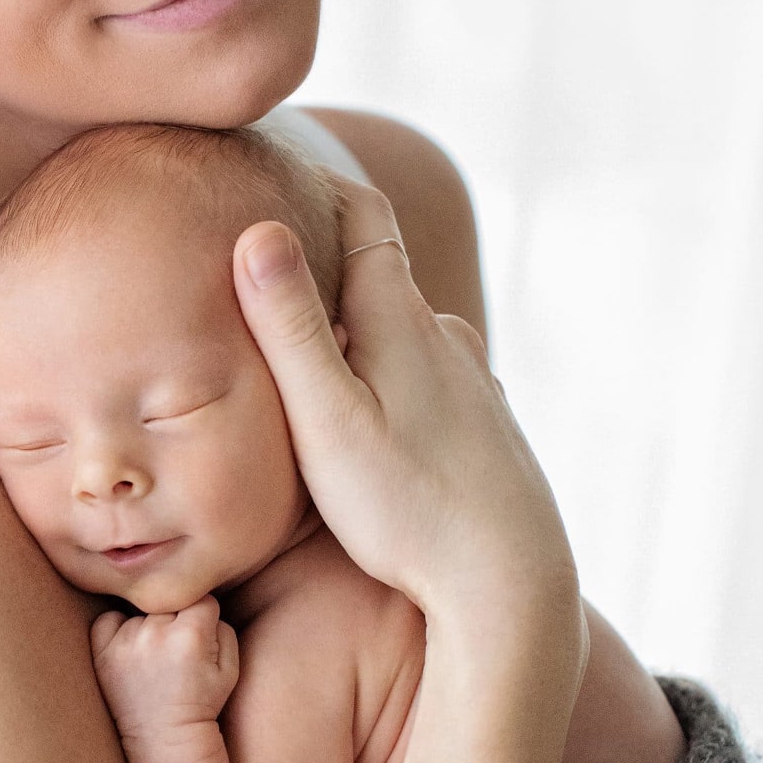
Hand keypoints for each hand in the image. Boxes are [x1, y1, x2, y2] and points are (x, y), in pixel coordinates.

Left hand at [90, 595, 238, 741]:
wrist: (165, 738)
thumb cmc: (202, 703)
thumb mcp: (231, 667)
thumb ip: (222, 626)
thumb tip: (202, 603)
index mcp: (191, 635)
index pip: (202, 600)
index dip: (205, 618)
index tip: (201, 639)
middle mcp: (156, 633)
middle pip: (169, 604)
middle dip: (176, 621)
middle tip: (177, 651)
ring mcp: (126, 643)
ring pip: (141, 612)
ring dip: (148, 626)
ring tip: (155, 658)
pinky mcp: (103, 654)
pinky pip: (108, 621)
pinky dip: (117, 630)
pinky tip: (131, 650)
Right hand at [232, 190, 583, 656]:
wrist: (510, 587)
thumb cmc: (409, 509)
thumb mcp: (328, 419)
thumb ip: (291, 329)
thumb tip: (260, 229)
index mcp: (402, 320)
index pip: (360, 212)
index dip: (313, 186)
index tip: (263, 174)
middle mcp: (445, 338)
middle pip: (373, 282)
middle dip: (319, 280)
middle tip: (251, 295)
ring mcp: (471, 385)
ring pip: (397, 342)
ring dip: (352, 348)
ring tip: (300, 382)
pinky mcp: (485, 431)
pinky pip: (421, 389)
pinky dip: (385, 392)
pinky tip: (364, 438)